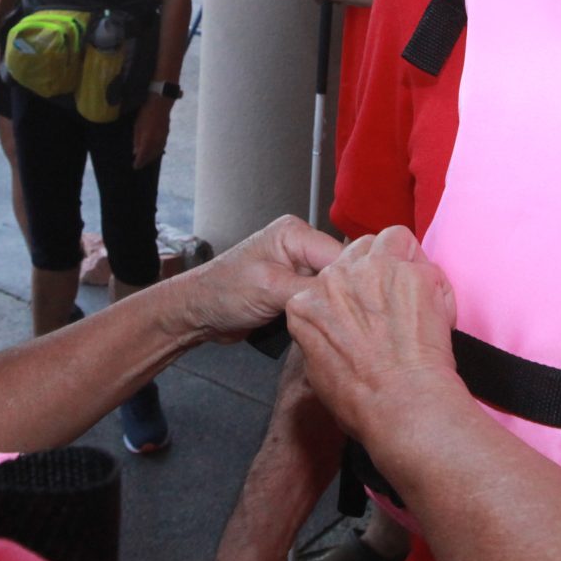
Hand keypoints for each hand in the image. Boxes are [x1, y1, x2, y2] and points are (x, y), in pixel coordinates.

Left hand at [130, 97, 171, 168]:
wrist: (160, 103)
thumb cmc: (146, 113)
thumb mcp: (137, 126)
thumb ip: (137, 140)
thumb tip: (135, 152)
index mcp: (148, 140)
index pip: (143, 155)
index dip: (139, 162)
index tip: (135, 166)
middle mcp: (157, 141)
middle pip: (151, 155)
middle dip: (145, 161)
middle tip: (139, 164)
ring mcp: (163, 138)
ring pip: (157, 152)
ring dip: (151, 157)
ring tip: (146, 159)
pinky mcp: (166, 134)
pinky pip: (161, 146)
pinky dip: (157, 151)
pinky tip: (154, 150)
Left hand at [174, 215, 340, 346]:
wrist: (198, 312)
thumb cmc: (223, 292)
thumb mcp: (270, 288)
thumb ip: (311, 289)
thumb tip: (347, 296)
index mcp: (296, 233)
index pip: (342, 255)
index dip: (353, 281)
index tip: (361, 306)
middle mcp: (301, 247)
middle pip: (341, 272)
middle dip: (342, 296)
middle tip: (345, 321)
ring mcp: (298, 269)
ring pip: (333, 289)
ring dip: (331, 308)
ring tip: (332, 326)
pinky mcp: (295, 289)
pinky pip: (320, 301)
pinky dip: (321, 314)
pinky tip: (321, 327)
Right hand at [284, 227, 462, 439]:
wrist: (401, 405)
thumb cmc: (364, 400)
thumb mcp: (318, 370)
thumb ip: (322, 335)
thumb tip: (337, 333)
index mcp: (306, 303)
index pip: (330, 276)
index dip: (354, 290)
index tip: (368, 306)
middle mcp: (335, 278)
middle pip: (358, 250)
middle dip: (378, 269)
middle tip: (395, 300)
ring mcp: (373, 271)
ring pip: (391, 239)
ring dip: (405, 260)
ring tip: (416, 295)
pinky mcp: (411, 273)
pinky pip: (427, 263)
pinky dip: (435, 284)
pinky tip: (437, 313)